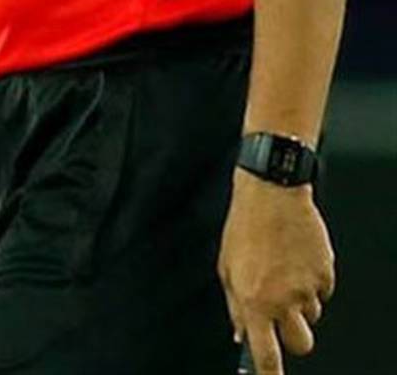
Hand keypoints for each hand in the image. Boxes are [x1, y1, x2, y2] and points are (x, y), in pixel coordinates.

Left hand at [219, 169, 334, 374]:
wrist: (272, 196)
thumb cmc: (244, 229)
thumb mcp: (226, 269)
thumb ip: (234, 306)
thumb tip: (241, 335)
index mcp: (254, 301)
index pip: (265, 353)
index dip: (268, 373)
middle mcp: (284, 300)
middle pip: (301, 344)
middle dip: (294, 338)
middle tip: (282, 318)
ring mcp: (308, 288)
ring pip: (312, 316)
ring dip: (301, 304)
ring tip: (284, 272)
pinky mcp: (326, 274)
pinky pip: (323, 292)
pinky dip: (312, 283)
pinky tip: (297, 260)